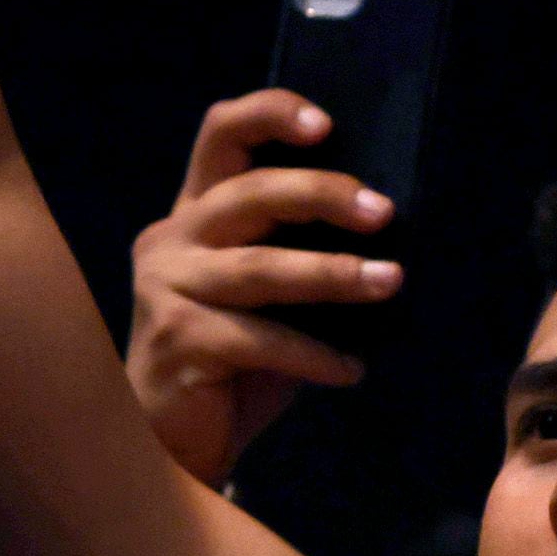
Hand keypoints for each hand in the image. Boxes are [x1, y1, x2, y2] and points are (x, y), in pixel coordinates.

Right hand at [121, 92, 394, 484]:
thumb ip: (291, 250)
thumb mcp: (260, 293)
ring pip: (261, 268)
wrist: (167, 441)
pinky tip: (351, 370)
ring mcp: (168, 289)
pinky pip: (261, 340)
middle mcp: (171, 240)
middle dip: (322, 195)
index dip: (270, 115)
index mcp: (193, 214)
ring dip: (333, 273)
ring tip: (389, 282)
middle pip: (248, 193)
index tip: (326, 124)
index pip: (220, 134)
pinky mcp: (178, 340)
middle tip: (383, 213)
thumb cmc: (227, 361)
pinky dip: (315, 354)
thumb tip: (381, 228)